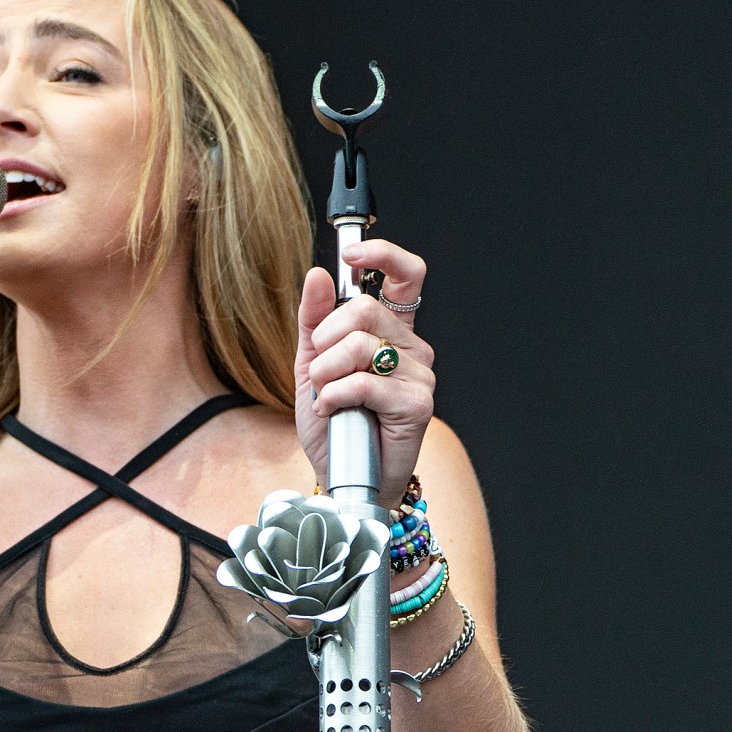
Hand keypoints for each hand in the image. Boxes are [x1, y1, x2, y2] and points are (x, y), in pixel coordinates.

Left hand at [295, 239, 433, 499]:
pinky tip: (332, 410)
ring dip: (326, 374)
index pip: (405, 276)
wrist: (343, 475)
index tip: (350, 256)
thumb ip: (313, 321)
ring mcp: (419, 374)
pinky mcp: (417, 403)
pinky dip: (335, 396)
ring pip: (360, 346)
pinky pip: (365, 382)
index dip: (382, 255)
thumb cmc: (333, 423)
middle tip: (320, 370)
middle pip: (363, 309)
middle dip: (325, 340)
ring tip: (326, 396)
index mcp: (391, 331)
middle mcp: (411, 347)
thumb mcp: (312, 364)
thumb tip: (317, 275)